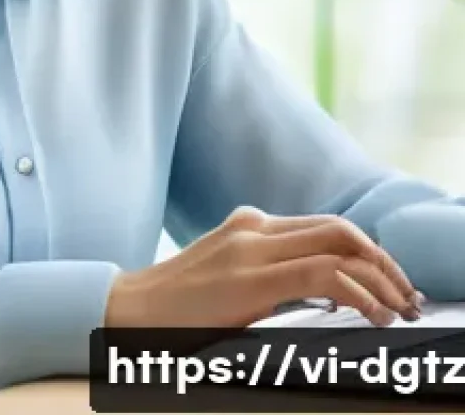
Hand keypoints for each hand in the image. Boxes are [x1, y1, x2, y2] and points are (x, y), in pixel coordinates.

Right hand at [106, 206, 422, 328]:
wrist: (131, 311)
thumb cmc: (179, 306)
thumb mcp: (229, 276)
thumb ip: (267, 270)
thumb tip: (322, 289)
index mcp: (250, 224)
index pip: (327, 227)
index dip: (369, 252)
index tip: (391, 284)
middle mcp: (253, 226)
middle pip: (340, 229)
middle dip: (384, 261)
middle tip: (406, 295)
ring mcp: (250, 247)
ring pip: (338, 246)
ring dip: (380, 277)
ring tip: (399, 308)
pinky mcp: (250, 278)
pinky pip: (322, 273)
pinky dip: (358, 292)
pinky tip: (371, 313)